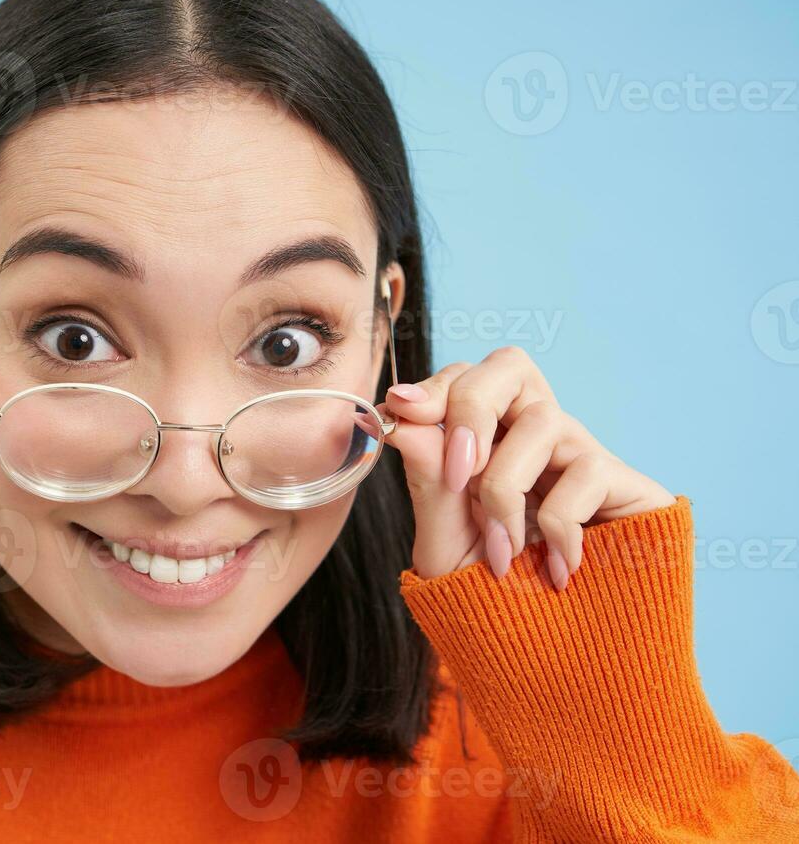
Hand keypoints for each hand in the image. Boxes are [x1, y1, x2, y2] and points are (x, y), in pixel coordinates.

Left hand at [375, 346, 674, 587]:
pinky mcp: (630, 487)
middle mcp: (538, 436)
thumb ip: (428, 479)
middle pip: (512, 366)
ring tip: (502, 553)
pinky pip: (586, 473)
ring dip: (505, 490)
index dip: (436, 386)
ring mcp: (584, 456)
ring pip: (542, 419)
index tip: (401, 411)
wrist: (556, 662)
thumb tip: (399, 416)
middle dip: (473, 406)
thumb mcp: (447, 542)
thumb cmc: (498, 597)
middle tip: (456, 471)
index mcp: (491, 440)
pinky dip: (557, 526)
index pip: (467, 378)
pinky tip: (557, 571)